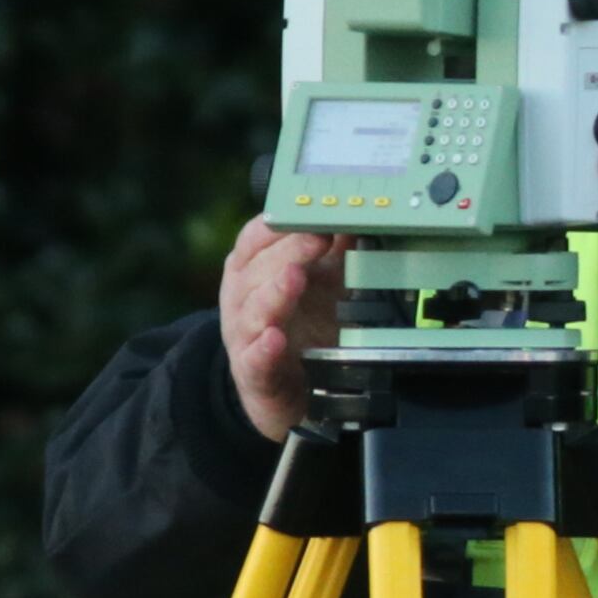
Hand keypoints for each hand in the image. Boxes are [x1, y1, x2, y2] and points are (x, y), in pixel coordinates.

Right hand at [218, 216, 347, 440]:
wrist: (289, 387)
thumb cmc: (300, 327)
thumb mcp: (319, 283)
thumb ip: (332, 251)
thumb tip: (354, 216)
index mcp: (252, 271)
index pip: (254, 239)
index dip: (279, 224)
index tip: (306, 210)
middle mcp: (242, 300)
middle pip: (257, 270)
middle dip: (288, 251)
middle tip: (316, 238)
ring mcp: (245, 337)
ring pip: (253, 311)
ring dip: (275, 293)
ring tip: (295, 278)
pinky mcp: (254, 373)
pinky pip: (255, 360)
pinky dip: (264, 349)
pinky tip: (275, 339)